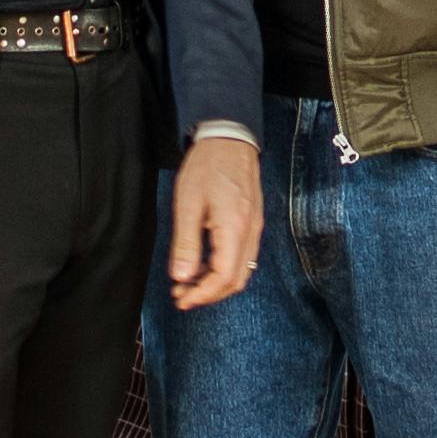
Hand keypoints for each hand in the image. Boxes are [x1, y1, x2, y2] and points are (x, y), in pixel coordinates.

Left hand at [165, 137, 262, 311]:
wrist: (229, 138)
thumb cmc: (207, 166)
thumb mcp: (188, 204)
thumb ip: (186, 244)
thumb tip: (182, 277)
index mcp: (234, 228)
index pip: (223, 277)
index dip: (202, 294)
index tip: (182, 298)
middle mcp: (250, 232)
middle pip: (235, 280)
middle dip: (209, 294)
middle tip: (182, 295)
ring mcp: (255, 227)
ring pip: (241, 270)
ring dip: (216, 283)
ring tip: (189, 281)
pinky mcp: (252, 222)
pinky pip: (243, 256)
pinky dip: (224, 268)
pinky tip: (204, 263)